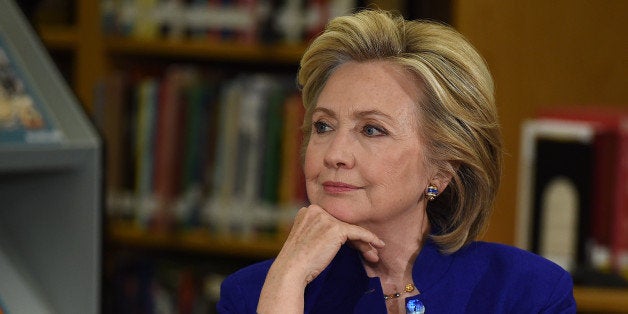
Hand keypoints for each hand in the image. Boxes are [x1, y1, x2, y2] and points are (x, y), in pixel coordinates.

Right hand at [257, 205, 384, 312]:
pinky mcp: (335, 228)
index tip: (355, 246)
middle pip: (343, 223)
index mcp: (307, 211)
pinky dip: (370, 238)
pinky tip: (378, 244)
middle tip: (368, 251)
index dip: (345, 234)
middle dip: (356, 239)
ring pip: (351, 229)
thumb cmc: (298, 261)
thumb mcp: (305, 238)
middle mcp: (315, 210)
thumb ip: (318, 231)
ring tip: (373, 254)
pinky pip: (358, 232)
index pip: (332, 220)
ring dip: (364, 242)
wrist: (291, 270)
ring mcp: (325, 218)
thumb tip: (343, 235)